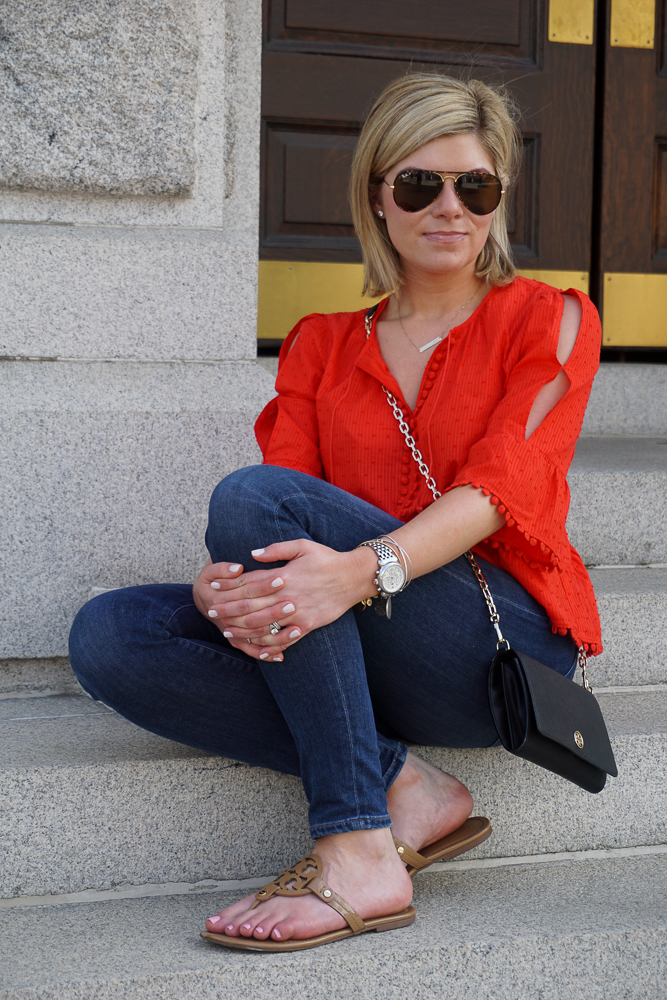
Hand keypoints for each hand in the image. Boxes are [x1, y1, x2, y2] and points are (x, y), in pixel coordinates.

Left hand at [198, 541, 377, 660]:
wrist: (354, 577)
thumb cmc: (327, 559)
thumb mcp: (303, 546)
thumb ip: (276, 549)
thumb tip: (252, 553)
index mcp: (284, 575)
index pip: (250, 583)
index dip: (229, 586)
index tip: (214, 588)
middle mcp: (288, 596)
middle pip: (251, 606)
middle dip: (229, 610)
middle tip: (211, 613)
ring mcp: (297, 614)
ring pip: (264, 627)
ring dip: (243, 631)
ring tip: (226, 632)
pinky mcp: (307, 626)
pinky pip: (284, 640)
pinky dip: (269, 646)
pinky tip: (255, 648)